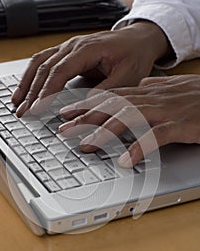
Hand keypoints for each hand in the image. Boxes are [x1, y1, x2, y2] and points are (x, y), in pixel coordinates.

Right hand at [12, 21, 170, 116]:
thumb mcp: (128, 76)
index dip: (47, 91)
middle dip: (32, 92)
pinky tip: (26, 89)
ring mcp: (68, 47)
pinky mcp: (67, 53)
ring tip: (17, 103)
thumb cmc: (135, 56)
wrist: (138, 40)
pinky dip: (31, 76)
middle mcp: (73, 46)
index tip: (37, 108)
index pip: (60, 71)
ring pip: (39, 63)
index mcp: (87, 49)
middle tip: (23, 113)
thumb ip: (107, 92)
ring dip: (27, 83)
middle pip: (45, 68)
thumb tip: (85, 107)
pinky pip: (43, 61)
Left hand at [59, 75, 199, 166]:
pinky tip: (125, 160)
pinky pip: (156, 136)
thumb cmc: (197, 96)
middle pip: (112, 106)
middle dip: (85, 117)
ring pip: (128, 117)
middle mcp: (152, 98)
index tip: (66, 112)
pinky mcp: (180, 124)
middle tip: (64, 129)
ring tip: (86, 144)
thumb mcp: (171, 90)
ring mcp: (165, 110)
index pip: (110, 96)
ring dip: (105, 131)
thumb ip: (152, 91)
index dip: (86, 104)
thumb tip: (136, 91)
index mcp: (148, 92)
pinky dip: (139, 147)